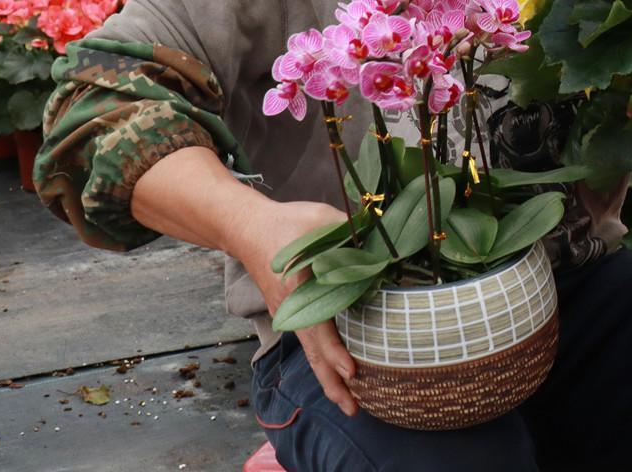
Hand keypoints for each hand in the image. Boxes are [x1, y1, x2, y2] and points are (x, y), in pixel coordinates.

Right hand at [231, 199, 359, 416]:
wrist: (248, 228)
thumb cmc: (286, 225)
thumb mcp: (320, 221)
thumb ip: (351, 233)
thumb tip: (384, 246)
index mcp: (298, 293)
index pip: (319, 329)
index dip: (336, 352)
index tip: (353, 371)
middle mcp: (294, 312)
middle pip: (314, 355)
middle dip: (334, 384)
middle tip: (354, 409)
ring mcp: (292, 315)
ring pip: (312, 354)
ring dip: (330, 378)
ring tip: (351, 402)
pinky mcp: (295, 313)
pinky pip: (311, 344)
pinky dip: (325, 362)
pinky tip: (339, 372)